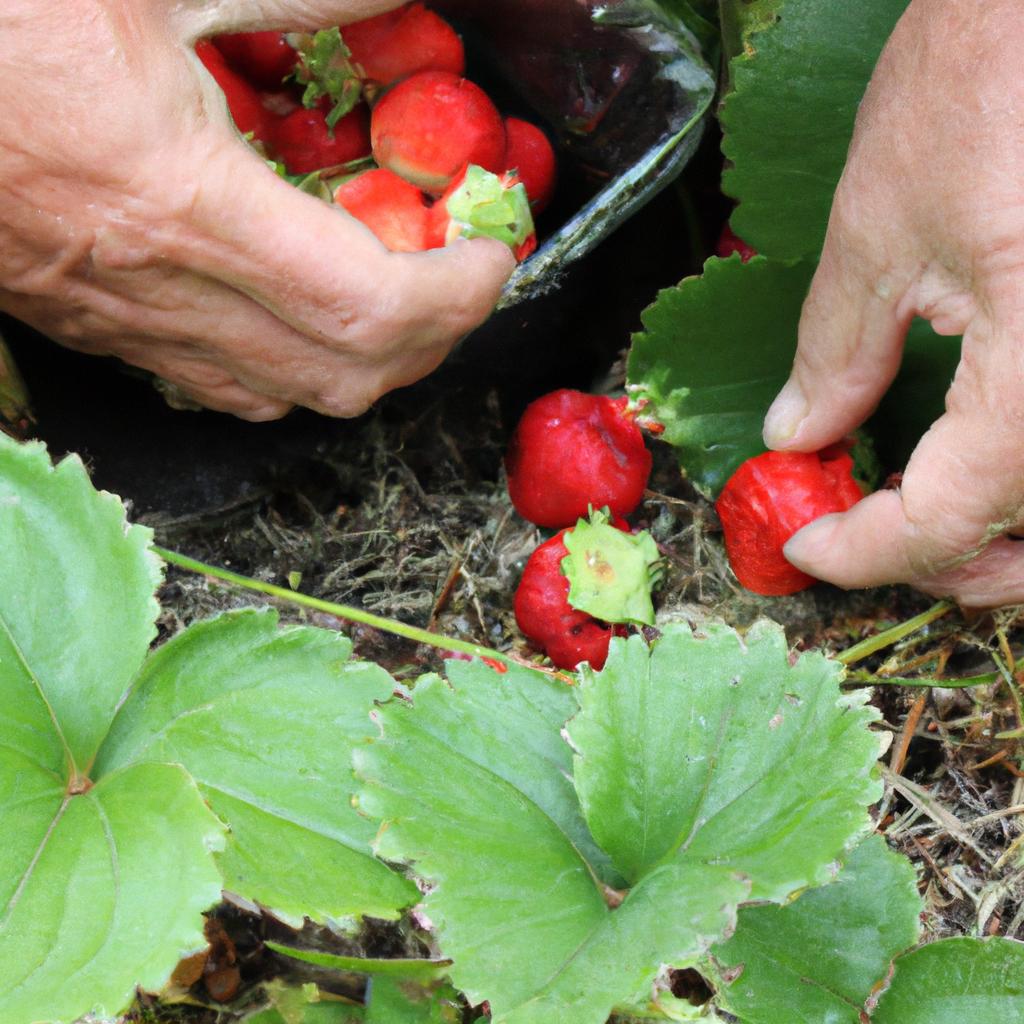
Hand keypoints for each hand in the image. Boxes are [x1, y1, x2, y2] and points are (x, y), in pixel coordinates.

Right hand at [0, 1, 513, 420]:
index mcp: (178, 200)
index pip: (370, 308)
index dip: (457, 297)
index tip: (494, 255)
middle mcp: (153, 287)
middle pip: (343, 377)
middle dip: (432, 341)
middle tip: (464, 280)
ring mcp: (118, 320)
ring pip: (284, 397)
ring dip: (367, 363)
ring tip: (405, 300)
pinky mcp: (87, 324)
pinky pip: (217, 386)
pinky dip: (290, 368)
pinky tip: (302, 317)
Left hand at [761, 0, 1023, 606]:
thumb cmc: (987, 75)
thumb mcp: (879, 229)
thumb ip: (836, 354)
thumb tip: (797, 434)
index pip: (948, 521)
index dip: (864, 551)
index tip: (805, 544)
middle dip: (941, 562)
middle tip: (859, 535)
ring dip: (995, 537)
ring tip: (915, 513)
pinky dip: (1022, 477)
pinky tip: (975, 454)